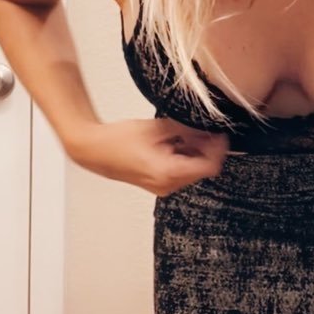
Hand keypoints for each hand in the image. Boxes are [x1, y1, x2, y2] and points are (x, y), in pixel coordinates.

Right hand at [67, 117, 230, 196]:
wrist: (93, 150)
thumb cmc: (120, 139)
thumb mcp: (158, 128)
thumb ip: (186, 129)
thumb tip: (208, 127)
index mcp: (169, 173)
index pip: (209, 166)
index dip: (219, 148)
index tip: (220, 131)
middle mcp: (168, 186)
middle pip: (202, 169)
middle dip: (207, 147)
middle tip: (203, 126)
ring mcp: (162, 187)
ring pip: (192, 169)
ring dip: (195, 150)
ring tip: (185, 130)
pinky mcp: (157, 183)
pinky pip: (180, 170)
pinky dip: (184, 155)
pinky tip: (175, 139)